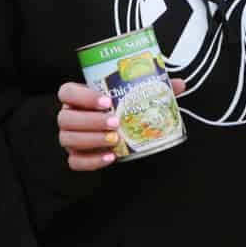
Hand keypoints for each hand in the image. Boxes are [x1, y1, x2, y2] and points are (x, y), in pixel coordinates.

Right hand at [56, 78, 187, 171]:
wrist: (116, 129)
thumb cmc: (119, 109)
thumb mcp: (132, 95)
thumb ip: (151, 88)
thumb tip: (179, 85)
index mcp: (77, 97)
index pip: (67, 92)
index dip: (82, 96)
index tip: (106, 100)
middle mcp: (68, 116)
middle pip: (66, 118)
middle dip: (91, 121)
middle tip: (115, 122)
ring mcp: (69, 137)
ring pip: (68, 139)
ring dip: (92, 140)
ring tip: (115, 139)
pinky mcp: (75, 155)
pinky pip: (75, 161)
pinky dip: (92, 161)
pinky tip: (111, 157)